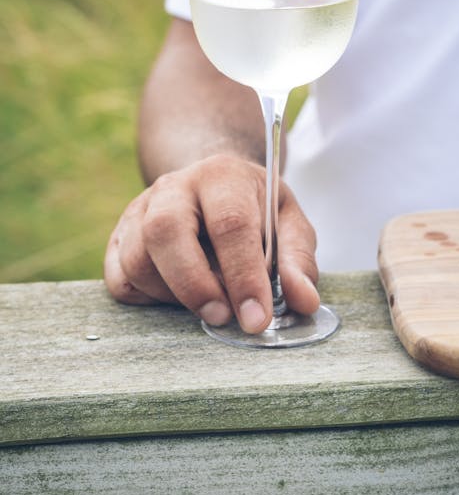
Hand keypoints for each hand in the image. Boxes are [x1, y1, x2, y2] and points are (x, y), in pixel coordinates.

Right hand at [104, 154, 319, 332]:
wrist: (210, 187)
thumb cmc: (254, 210)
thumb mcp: (288, 224)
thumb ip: (297, 261)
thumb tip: (303, 301)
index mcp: (222, 175)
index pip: (230, 223)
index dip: (243, 275)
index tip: (256, 318)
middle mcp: (174, 186)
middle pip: (166, 231)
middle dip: (195, 285)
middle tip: (223, 318)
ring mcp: (140, 209)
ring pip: (137, 259)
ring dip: (173, 294)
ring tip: (207, 300)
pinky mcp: (119, 237)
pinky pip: (119, 279)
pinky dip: (148, 298)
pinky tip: (177, 294)